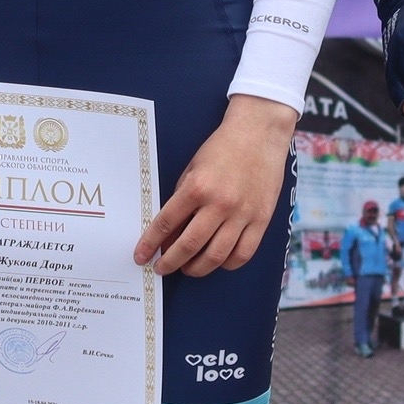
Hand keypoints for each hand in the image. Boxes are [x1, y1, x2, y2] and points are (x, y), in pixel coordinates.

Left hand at [137, 94, 297, 276]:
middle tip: (161, 268)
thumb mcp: (192, 169)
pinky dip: (227, 264)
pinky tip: (217, 262)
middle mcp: (220, 204)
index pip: (167, 223)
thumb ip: (181, 200)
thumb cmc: (221, 149)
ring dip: (197, 268)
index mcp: (197, 187)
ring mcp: (242, 214)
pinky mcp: (261, 220)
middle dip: (170, 262)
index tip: (141, 256)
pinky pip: (243, 254)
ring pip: (216, 256)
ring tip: (186, 268)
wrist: (259, 134)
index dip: (151, 243)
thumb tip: (169, 232)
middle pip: (190, 246)